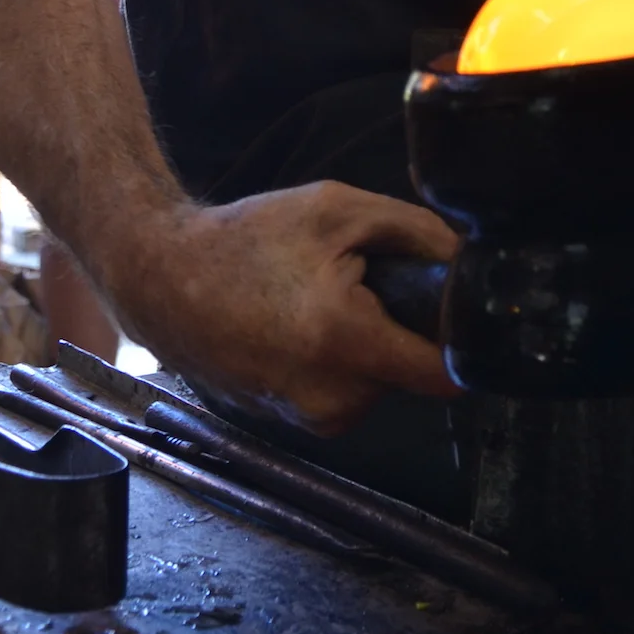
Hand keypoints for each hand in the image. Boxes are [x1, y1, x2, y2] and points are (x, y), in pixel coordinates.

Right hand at [111, 181, 460, 434]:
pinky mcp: (292, 424)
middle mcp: (330, 398)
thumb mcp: (340, 209)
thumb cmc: (247, 239)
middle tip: (359, 282)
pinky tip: (301, 326)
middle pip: (409, 369)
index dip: (460, 337)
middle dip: (399, 326)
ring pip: (377, 380)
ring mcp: (308, 419)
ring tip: (321, 300)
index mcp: (345, 343)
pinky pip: (344, 391)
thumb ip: (419, 232)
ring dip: (367, 344)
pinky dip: (337, 361)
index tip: (452, 306)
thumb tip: (471, 260)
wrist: (162, 278)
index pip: (444, 373)